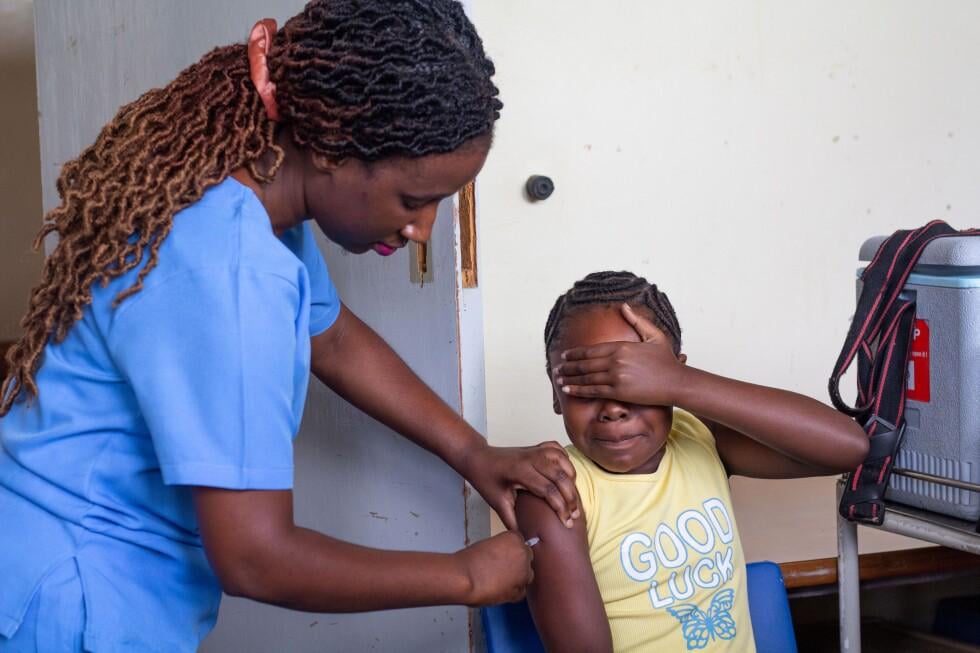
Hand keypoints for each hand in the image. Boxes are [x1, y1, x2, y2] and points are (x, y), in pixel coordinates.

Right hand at [454, 531, 533, 605]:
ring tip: (500, 580)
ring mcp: (523, 573)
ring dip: (517, 577)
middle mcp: (523, 554)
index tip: (505, 555)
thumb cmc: (469, 561)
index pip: (520, 542)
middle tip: (502, 567)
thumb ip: (501, 548)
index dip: (511, 550)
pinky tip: (500, 589)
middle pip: (526, 557)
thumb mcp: (487, 544)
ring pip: (526, 575)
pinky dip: (513, 592)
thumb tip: (504, 556)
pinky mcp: (520, 590)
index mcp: (515, 538)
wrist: (464, 578)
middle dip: (517, 562)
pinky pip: (521, 591)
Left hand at [459, 442, 579, 530]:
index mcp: (520, 471)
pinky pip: (557, 450)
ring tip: (573, 497)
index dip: (561, 508)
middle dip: (571, 498)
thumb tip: (524, 540)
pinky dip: (566, 461)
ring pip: (563, 460)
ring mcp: (534, 450)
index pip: (548, 490)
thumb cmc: (486, 479)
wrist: (478, 458)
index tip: (566, 523)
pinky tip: (567, 474)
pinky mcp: (536, 447)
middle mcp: (530, 458)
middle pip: (560, 476)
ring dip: (571, 478)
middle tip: (575, 515)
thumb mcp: (497, 502)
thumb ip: (512, 521)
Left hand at [554, 304, 685, 405]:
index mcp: (621, 346)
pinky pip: (593, 390)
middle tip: (557, 368)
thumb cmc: (667, 361)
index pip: (591, 350)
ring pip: (586, 377)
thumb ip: (637, 321)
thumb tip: (624, 306)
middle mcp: (616, 360)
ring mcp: (616, 376)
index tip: (565, 355)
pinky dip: (578, 390)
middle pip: (585, 363)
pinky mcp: (619, 392)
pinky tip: (568, 390)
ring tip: (559, 379)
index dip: (575, 353)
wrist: (677, 382)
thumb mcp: (654, 336)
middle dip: (568, 366)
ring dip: (569, 378)